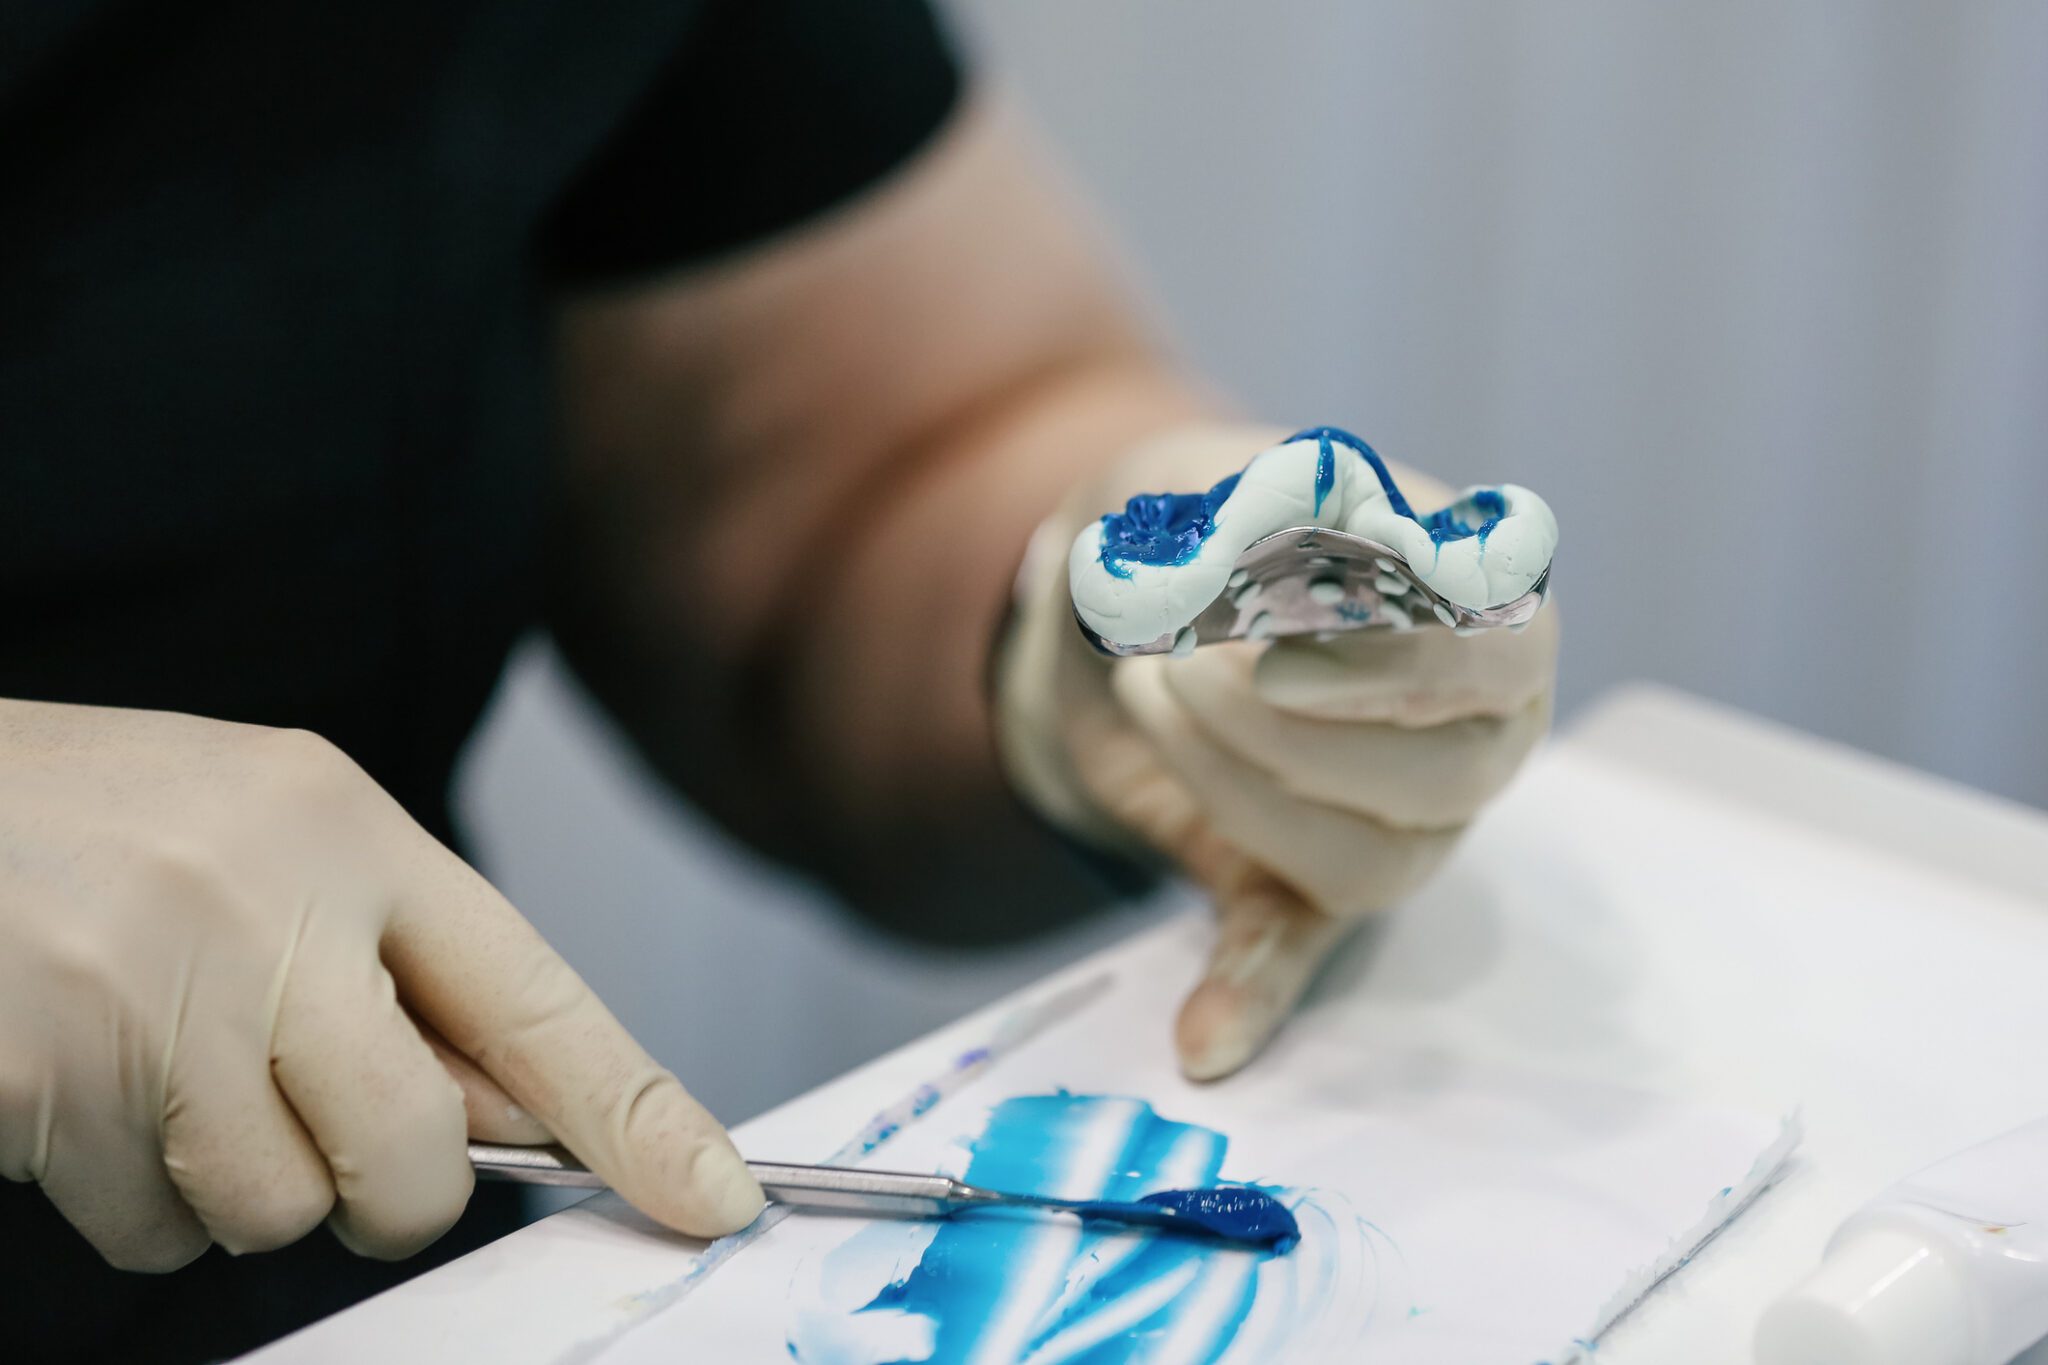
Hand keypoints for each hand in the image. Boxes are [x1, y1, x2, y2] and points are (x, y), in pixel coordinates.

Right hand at [0, 699, 760, 1270]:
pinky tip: (86, 1094)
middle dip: (389, 1190)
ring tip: (161, 1072)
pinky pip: (158, 1233)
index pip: (533, 996)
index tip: (715, 1194)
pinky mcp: (47, 1080)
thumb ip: (399, 969)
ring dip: (238, 1187)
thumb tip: (524, 1122)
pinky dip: (137, 1204)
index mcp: (345, 827)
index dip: (638, 1113)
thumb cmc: (98, 832)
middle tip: (316, 1129)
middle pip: (419, 1152)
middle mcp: (266, 900)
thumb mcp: (274, 844)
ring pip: (283, 1211)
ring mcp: (151, 991)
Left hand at [997, 425, 1557, 1079]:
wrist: (1115, 601)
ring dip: (1238, 788)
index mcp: (1482, 607)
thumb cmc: (1191, 524)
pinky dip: (1252, 992)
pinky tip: (1205, 1040)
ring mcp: (1401, 824)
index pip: (1503, 646)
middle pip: (1443, 776)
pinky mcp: (1305, 887)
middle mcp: (1473, 730)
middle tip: (1180, 662)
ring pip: (1370, 861)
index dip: (1401, 649)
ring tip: (1146, 691)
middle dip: (1295, 727)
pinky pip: (1299, 954)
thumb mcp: (1197, 478)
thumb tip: (1259, 557)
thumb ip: (1233, 506)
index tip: (1284, 624)